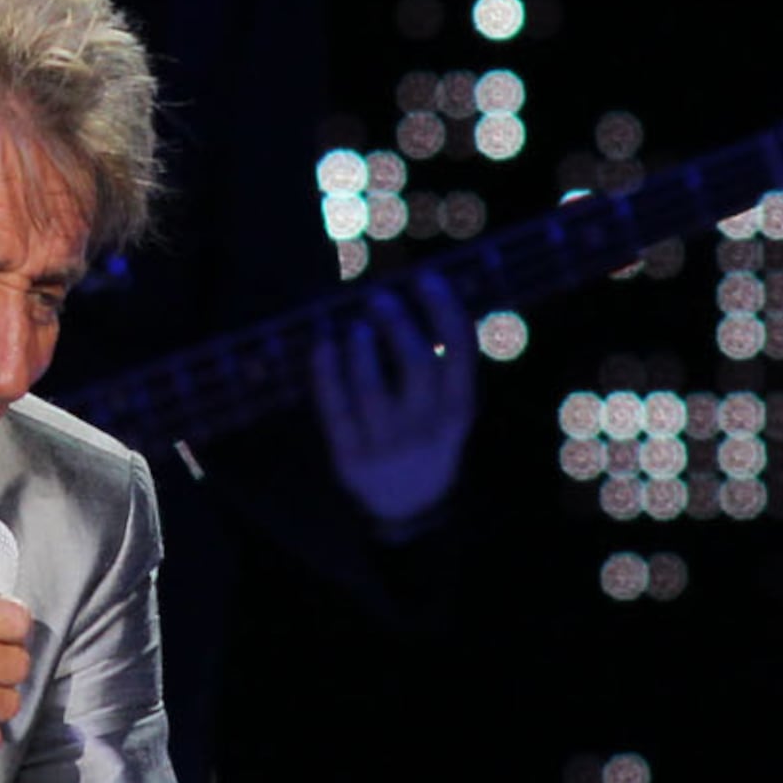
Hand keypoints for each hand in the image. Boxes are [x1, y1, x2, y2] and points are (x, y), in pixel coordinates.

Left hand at [309, 270, 477, 530]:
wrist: (409, 505)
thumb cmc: (428, 435)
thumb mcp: (449, 406)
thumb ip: (444, 362)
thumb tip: (420, 290)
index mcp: (458, 411)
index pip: (460, 352)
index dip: (444, 310)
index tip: (426, 277)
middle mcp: (427, 429)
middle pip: (417, 367)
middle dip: (398, 324)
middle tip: (380, 298)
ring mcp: (387, 447)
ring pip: (372, 390)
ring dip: (361, 350)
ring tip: (356, 326)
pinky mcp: (350, 460)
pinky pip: (335, 412)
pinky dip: (326, 374)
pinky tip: (323, 344)